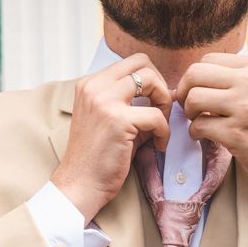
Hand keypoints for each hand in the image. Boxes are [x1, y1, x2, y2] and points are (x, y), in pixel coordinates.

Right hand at [51, 53, 171, 223]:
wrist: (80, 184)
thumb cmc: (96, 157)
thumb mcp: (109, 119)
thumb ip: (131, 102)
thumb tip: (167, 93)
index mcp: (89, 84)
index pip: (130, 62)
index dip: (150, 79)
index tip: (153, 102)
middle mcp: (94, 87)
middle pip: (142, 62)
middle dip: (160, 83)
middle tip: (161, 109)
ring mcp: (104, 101)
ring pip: (151, 80)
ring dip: (164, 103)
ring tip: (160, 126)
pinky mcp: (118, 121)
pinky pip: (156, 116)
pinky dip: (164, 132)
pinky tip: (158, 146)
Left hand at [177, 53, 247, 238]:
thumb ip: (239, 79)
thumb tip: (197, 79)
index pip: (206, 60)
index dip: (194, 78)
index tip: (197, 92)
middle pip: (194, 74)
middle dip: (184, 92)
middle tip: (190, 108)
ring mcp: (243, 108)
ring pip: (193, 99)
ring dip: (189, 114)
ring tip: (199, 121)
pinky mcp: (236, 134)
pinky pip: (198, 127)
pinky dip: (195, 133)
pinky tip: (205, 137)